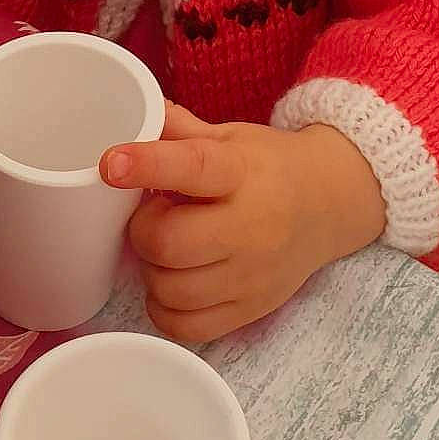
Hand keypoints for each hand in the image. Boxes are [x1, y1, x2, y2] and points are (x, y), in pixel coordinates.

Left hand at [101, 103, 385, 343]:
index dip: (147, 166)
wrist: (328, 206)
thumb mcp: (231, 137)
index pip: (192, 168)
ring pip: (172, 290)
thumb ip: (179, 128)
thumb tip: (134, 112)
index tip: (110, 164)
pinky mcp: (251, 309)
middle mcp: (250, 226)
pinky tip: (173, 282)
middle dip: (143, 230)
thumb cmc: (269, 167)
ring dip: (152, 270)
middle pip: (170, 243)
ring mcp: (252, 274)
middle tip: (152, 217)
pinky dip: (165, 308)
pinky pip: (187, 326)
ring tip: (165, 249)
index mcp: (241, 172)